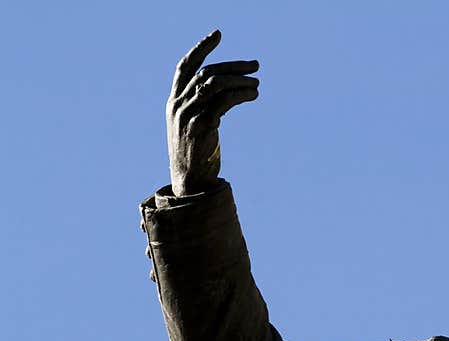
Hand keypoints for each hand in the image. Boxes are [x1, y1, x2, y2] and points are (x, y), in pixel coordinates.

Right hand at [166, 30, 258, 195]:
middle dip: (233, 66)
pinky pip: (223, 103)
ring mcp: (189, 115)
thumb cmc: (195, 152)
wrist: (190, 180)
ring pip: (215, 85)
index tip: (218, 34)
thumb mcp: (193, 123)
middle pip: (207, 73)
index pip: (185, 66)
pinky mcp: (202, 127)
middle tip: (255, 65)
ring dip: (240, 80)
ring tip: (257, 83)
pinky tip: (252, 94)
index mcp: (173, 101)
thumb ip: (202, 105)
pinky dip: (240, 95)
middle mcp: (178, 105)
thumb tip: (228, 88)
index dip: (201, 48)